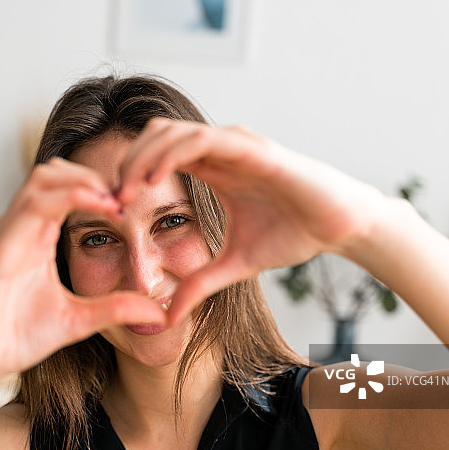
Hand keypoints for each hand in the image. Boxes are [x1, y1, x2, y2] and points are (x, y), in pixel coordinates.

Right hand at [0, 158, 165, 388]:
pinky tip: (97, 208)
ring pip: (41, 179)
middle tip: (126, 196)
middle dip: (92, 175)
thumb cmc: (15, 338)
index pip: (66, 189)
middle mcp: (20, 228)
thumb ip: (116, 309)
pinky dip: (66, 198)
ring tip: (114, 201)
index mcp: (37, 238)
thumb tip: (160, 311)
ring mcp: (6, 235)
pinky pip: (30, 208)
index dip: (100, 187)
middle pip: (53, 172)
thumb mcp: (79, 320)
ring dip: (82, 180)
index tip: (132, 203)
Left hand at [116, 118, 387, 324]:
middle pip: (154, 138)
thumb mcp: (235, 265)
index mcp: (212, 168)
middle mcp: (218, 150)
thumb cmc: (295, 234)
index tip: (112, 209)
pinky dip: (170, 155)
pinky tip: (153, 182)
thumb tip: (168, 317)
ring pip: (170, 132)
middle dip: (126, 165)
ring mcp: (233, 144)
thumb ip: (199, 285)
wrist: (340, 226)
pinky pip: (200, 140)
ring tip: (123, 192)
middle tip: (107, 200)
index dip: (130, 177)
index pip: (157, 157)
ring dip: (140, 159)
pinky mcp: (250, 147)